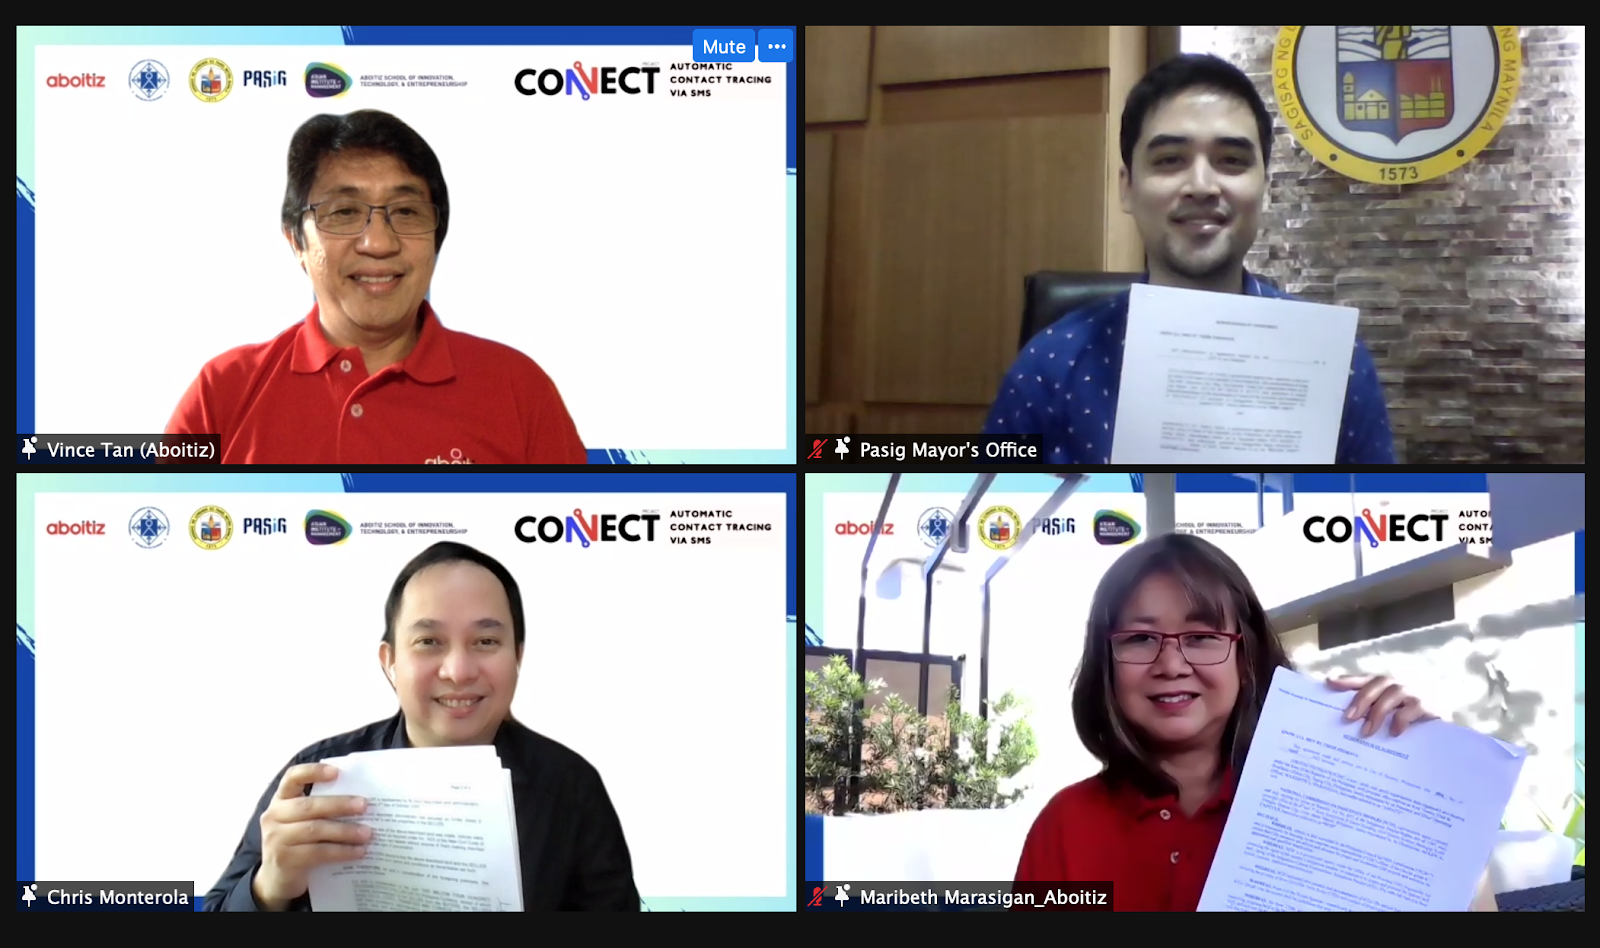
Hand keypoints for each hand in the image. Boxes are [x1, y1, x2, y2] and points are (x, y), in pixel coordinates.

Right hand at [252, 763, 370, 910]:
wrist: (278, 878)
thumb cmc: (298, 842)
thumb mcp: (303, 821)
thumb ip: (320, 809)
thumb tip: (361, 801)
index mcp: (281, 800)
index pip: (292, 778)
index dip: (312, 772)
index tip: (336, 772)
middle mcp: (274, 816)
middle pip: (308, 806)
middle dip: (339, 805)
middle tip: (364, 806)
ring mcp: (276, 838)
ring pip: (314, 830)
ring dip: (345, 831)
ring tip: (367, 833)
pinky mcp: (284, 859)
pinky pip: (317, 852)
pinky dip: (341, 851)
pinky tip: (358, 851)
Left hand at [1326, 675, 1438, 737]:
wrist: (1446, 711)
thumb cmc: (1411, 710)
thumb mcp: (1389, 707)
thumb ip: (1369, 707)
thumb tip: (1344, 714)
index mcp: (1384, 683)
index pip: (1362, 679)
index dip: (1346, 680)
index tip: (1328, 683)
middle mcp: (1397, 683)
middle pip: (1375, 686)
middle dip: (1360, 701)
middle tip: (1348, 718)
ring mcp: (1413, 692)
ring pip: (1391, 696)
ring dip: (1377, 713)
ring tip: (1366, 731)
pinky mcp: (1429, 705)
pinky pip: (1412, 710)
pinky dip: (1401, 720)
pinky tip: (1393, 732)